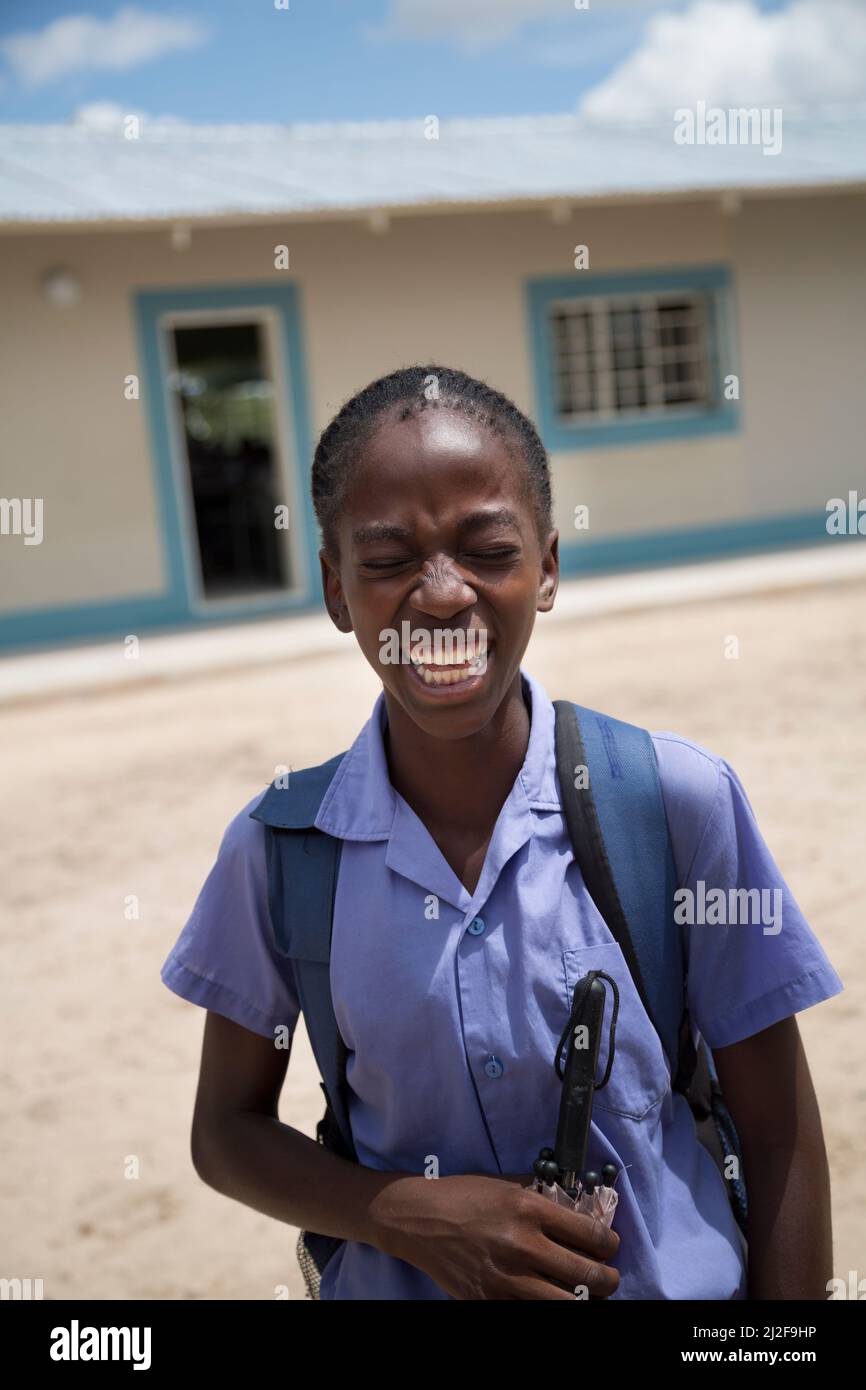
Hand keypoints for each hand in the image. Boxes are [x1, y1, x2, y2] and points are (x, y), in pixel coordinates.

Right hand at [385, 1173, 619, 1299]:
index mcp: (529, 1209)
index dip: (610, 1243)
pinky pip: (531, 1313)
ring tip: (586, 1295)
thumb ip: (540, 1196)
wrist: (419, 1219)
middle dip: (608, 1279)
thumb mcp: (506, 1186)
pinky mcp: (488, 1301)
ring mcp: (505, 1278)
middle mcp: (522, 1245)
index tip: (610, 1246)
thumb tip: (577, 1204)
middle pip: (587, 1276)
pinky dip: (547, 1307)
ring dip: (584, 1301)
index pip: (591, 1234)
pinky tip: (552, 1299)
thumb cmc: (463, 1197)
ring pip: (566, 1304)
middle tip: (609, 1277)